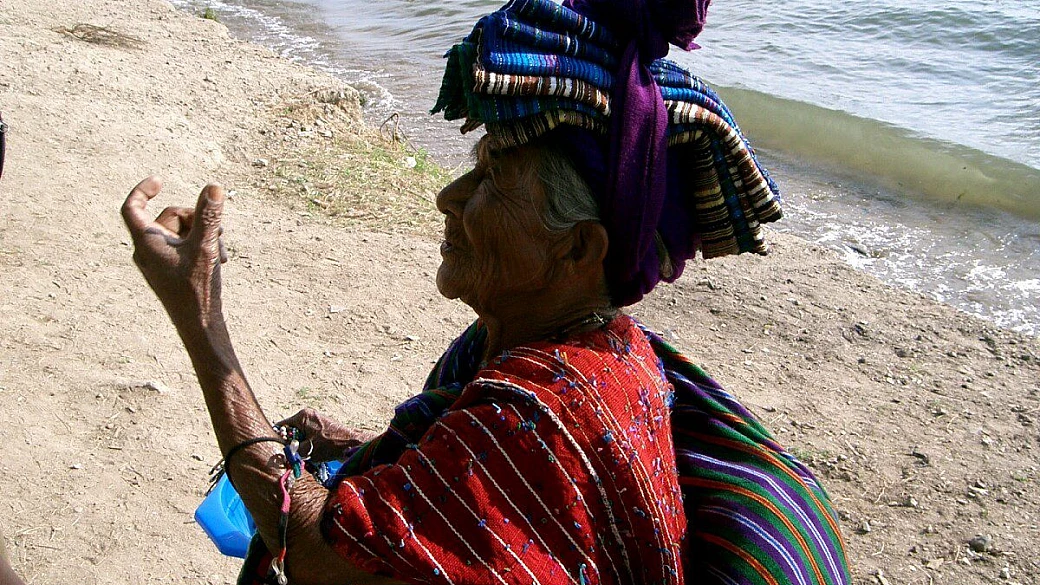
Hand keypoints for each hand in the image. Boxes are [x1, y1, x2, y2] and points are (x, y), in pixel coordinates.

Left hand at [121, 177, 228, 333]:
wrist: (200, 326)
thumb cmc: (197, 289)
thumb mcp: (205, 247)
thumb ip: (208, 216)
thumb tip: (213, 188)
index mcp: (145, 243)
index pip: (133, 208)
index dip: (142, 191)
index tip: (159, 181)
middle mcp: (147, 251)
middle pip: (168, 218)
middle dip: (195, 219)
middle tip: (216, 231)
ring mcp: (158, 262)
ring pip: (180, 233)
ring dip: (203, 234)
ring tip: (221, 252)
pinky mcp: (170, 271)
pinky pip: (183, 248)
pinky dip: (201, 247)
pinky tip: (219, 260)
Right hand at [278, 408, 379, 462]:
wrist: (351, 444)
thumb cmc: (330, 445)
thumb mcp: (307, 449)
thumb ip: (292, 450)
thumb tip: (282, 454)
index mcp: (302, 416)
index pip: (281, 426)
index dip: (278, 439)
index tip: (279, 449)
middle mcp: (307, 416)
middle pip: (290, 431)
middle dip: (291, 444)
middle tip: (292, 455)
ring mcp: (314, 421)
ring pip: (299, 436)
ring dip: (300, 447)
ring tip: (304, 455)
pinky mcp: (320, 429)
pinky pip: (308, 437)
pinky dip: (308, 446)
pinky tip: (311, 454)